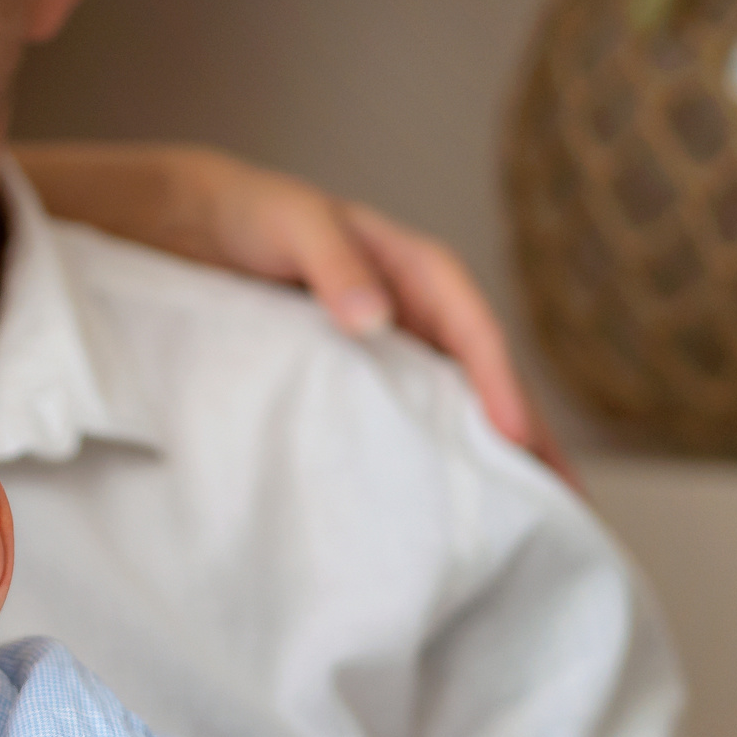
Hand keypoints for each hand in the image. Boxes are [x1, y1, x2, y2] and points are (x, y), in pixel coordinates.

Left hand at [15, 142, 571, 483]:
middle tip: (564, 506)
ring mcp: (376, 350)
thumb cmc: (238, 210)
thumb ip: (330, 261)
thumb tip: (374, 318)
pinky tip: (430, 512)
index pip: (467, 325)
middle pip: (477, 377)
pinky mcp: (340, 383)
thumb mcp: (285, 219)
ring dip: (483, 460)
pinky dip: (422, 462)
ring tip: (519, 525)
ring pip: (444, 407)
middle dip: (525, 438)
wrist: (171, 223)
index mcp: (404, 266)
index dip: (496, 378)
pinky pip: (394, 423)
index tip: (515, 438)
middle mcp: (402, 311)